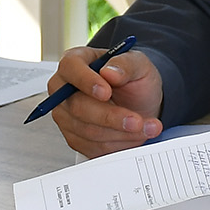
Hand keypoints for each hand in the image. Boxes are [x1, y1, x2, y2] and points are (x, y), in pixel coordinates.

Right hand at [47, 46, 165, 157]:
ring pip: (88, 131)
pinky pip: (93, 147)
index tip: (106, 92)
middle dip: (110, 117)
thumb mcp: (138, 64)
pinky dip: (118, 144)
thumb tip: (110, 72)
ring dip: (120, 133)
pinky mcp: (75, 138)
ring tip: (145, 127)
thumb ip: (125, 65)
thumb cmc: (133, 80)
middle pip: (77, 106)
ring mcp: (66, 116)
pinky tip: (134, 136)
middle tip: (136, 120)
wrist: (139, 103)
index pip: (70, 68)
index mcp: (75, 62)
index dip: (86, 81)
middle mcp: (64, 89)